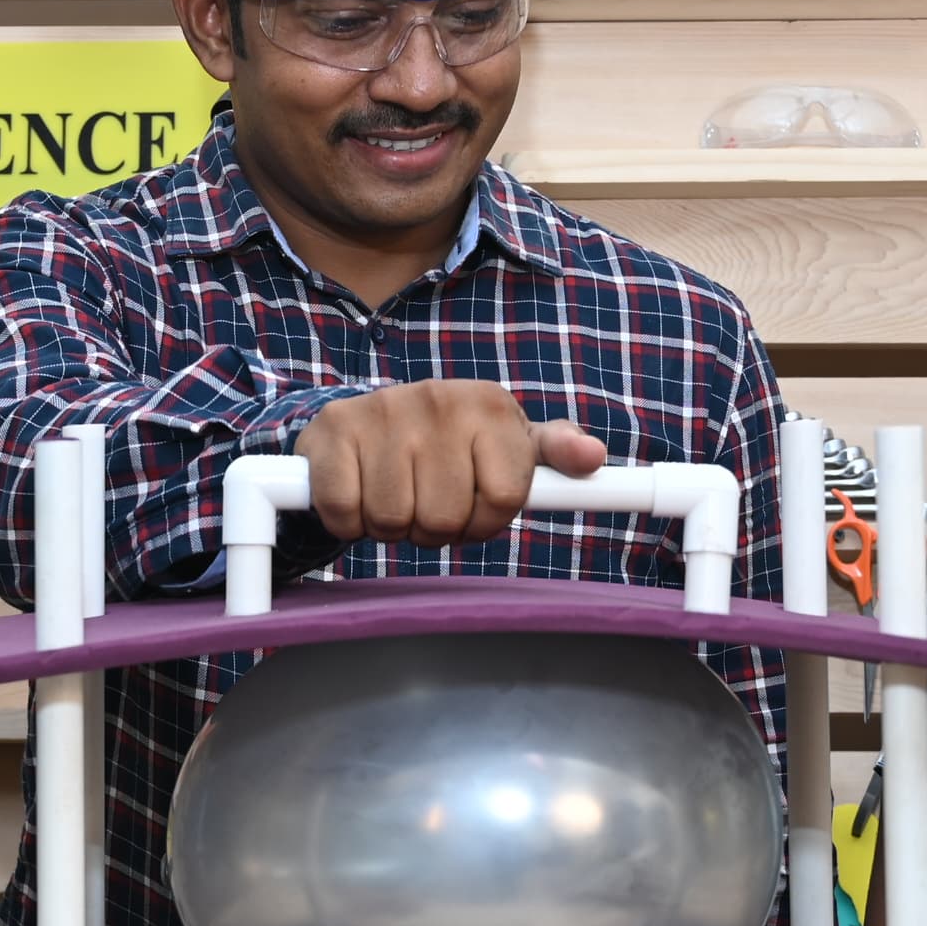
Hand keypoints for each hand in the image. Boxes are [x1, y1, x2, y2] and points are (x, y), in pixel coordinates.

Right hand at [295, 382, 605, 549]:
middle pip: (446, 517)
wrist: (366, 420)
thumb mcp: (507, 443)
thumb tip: (593, 457)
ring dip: (391, 526)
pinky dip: (348, 521)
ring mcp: (383, 410)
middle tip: (424, 502)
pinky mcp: (333, 429)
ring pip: (394, 519)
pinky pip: (346, 511)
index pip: (502, 500)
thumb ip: (554, 452)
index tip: (472, 508)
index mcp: (489, 404)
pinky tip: (358, 493)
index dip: (484, 523)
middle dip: (434, 528)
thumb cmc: (450, 444)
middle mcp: (438, 397)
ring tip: (393, 496)